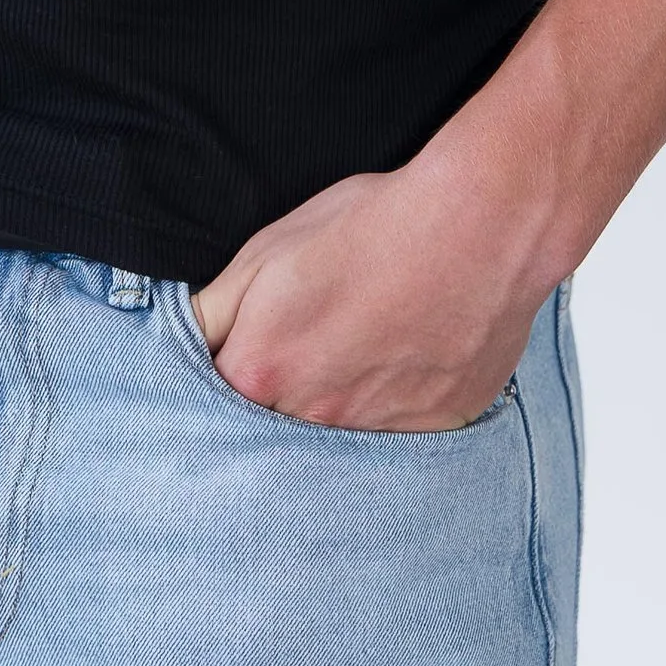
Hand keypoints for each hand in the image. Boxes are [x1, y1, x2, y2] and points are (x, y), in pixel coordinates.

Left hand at [189, 141, 555, 432]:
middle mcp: (315, 419)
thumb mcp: (267, 249)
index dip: (230, 379)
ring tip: (361, 356)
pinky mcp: (432, 432)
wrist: (477, 224)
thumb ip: (213, 309)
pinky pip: (396, 440)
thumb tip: (188, 343)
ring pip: (337, 441)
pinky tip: (406, 364)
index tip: (250, 360)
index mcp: (262, 373)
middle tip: (309, 356)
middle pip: (275, 434)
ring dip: (338, 412)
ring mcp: (377, 434)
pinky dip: (393, 411)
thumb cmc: (371, 225)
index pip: (216, 404)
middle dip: (279, 405)